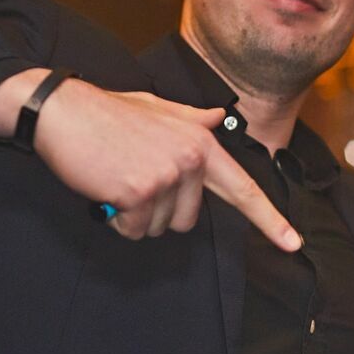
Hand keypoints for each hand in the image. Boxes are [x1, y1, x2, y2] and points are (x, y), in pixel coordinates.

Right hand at [0, 70, 301, 250]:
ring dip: (135, 215)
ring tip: (117, 178)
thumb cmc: (107, 112)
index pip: (243, 188)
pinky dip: (115, 219)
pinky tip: (105, 188)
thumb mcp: (158, 109)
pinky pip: (133, 230)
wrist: (60, 109)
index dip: (270, 220)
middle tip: (133, 177)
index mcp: (201, 142)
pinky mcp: (140, 192)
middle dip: (160, 210)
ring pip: (159, 228)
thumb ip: (192, 120)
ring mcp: (167, 176)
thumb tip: (220, 117)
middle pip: (189, 220)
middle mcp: (192, 159)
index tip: (293, 244)